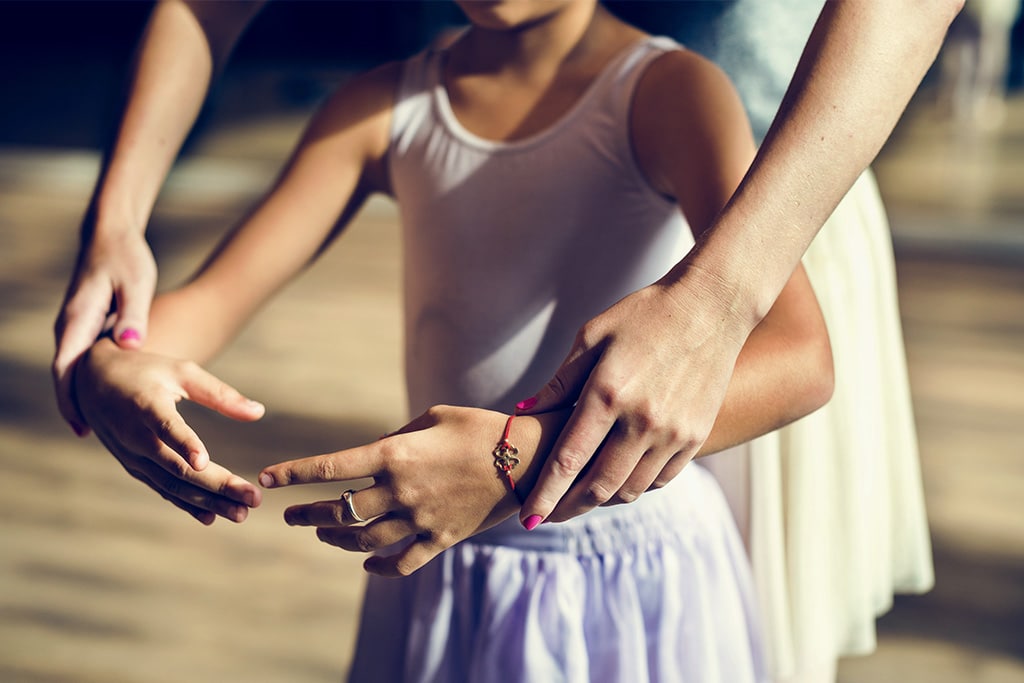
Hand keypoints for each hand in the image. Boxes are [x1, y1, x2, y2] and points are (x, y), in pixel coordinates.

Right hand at [53, 229, 156, 435]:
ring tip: (99, 426)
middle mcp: (70, 327)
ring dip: (81, 395)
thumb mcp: (135, 284)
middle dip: (73, 404)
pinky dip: (90, 380)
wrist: (112, 237)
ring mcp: (75, 327)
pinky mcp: (86, 326)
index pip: (66, 367)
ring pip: (73, 369)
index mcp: (78, 319)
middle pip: (65, 375)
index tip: (80, 424)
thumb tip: (129, 344)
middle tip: (89, 434)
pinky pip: (83, 360)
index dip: (70, 399)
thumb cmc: (126, 259)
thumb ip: (132, 315)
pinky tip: (108, 398)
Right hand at [75, 339, 265, 523]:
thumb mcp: (181, 371)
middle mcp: (134, 435)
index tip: (204, 461)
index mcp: (145, 404)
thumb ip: (219, 393)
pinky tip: (211, 516)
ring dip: (207, 502)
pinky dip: (186, 504)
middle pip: (177, 466)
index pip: (165, 426)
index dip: (184, 443)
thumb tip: (258, 412)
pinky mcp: (134, 467)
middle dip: (217, 485)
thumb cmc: (145, 372)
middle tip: (253, 499)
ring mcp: (132, 456)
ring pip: (171, 484)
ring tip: (241, 513)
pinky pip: (162, 488)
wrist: (91, 384)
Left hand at [259, 405, 563, 576]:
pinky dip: (380, 567)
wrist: (526, 460)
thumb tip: (373, 455)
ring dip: (337, 538)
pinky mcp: (441, 539)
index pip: (332, 466)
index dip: (294, 472)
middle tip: (291, 516)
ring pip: (364, 540)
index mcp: (395, 454)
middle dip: (309, 514)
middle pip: (341, 510)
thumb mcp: (433, 418)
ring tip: (322, 533)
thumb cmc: (479, 428)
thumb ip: (397, 438)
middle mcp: (401, 490)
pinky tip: (368, 564)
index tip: (267, 478)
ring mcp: (420, 519)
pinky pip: (402, 562)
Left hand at [517, 279, 746, 523]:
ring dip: (601, 500)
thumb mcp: (593, 336)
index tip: (527, 517)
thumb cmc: (644, 315)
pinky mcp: (696, 436)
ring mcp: (673, 432)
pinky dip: (634, 486)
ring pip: (630, 489)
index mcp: (608, 393)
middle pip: (598, 486)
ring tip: (580, 498)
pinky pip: (659, 479)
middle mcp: (642, 420)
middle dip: (568, 508)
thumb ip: (560, 381)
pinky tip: (618, 480)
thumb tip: (524, 411)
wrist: (712, 307)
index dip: (545, 494)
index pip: (568, 460)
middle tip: (547, 516)